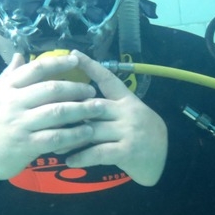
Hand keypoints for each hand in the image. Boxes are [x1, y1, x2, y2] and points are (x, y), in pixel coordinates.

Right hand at [0, 53, 102, 179]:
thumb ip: (8, 76)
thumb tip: (20, 55)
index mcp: (6, 89)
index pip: (36, 69)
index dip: (58, 63)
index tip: (76, 60)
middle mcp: (14, 103)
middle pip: (51, 89)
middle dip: (76, 88)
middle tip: (92, 90)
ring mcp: (21, 124)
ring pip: (57, 112)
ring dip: (81, 109)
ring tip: (97, 108)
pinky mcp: (27, 144)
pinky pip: (56, 137)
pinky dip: (74, 134)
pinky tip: (87, 132)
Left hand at [66, 51, 167, 185]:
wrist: (168, 159)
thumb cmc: (144, 137)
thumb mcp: (132, 116)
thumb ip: (110, 110)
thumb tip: (80, 106)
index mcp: (127, 101)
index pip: (108, 79)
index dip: (91, 66)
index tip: (74, 54)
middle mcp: (127, 112)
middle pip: (93, 106)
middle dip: (69, 112)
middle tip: (46, 116)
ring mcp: (128, 131)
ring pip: (92, 130)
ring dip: (70, 138)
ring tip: (54, 145)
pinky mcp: (128, 151)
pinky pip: (99, 152)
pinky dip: (82, 157)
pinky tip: (70, 160)